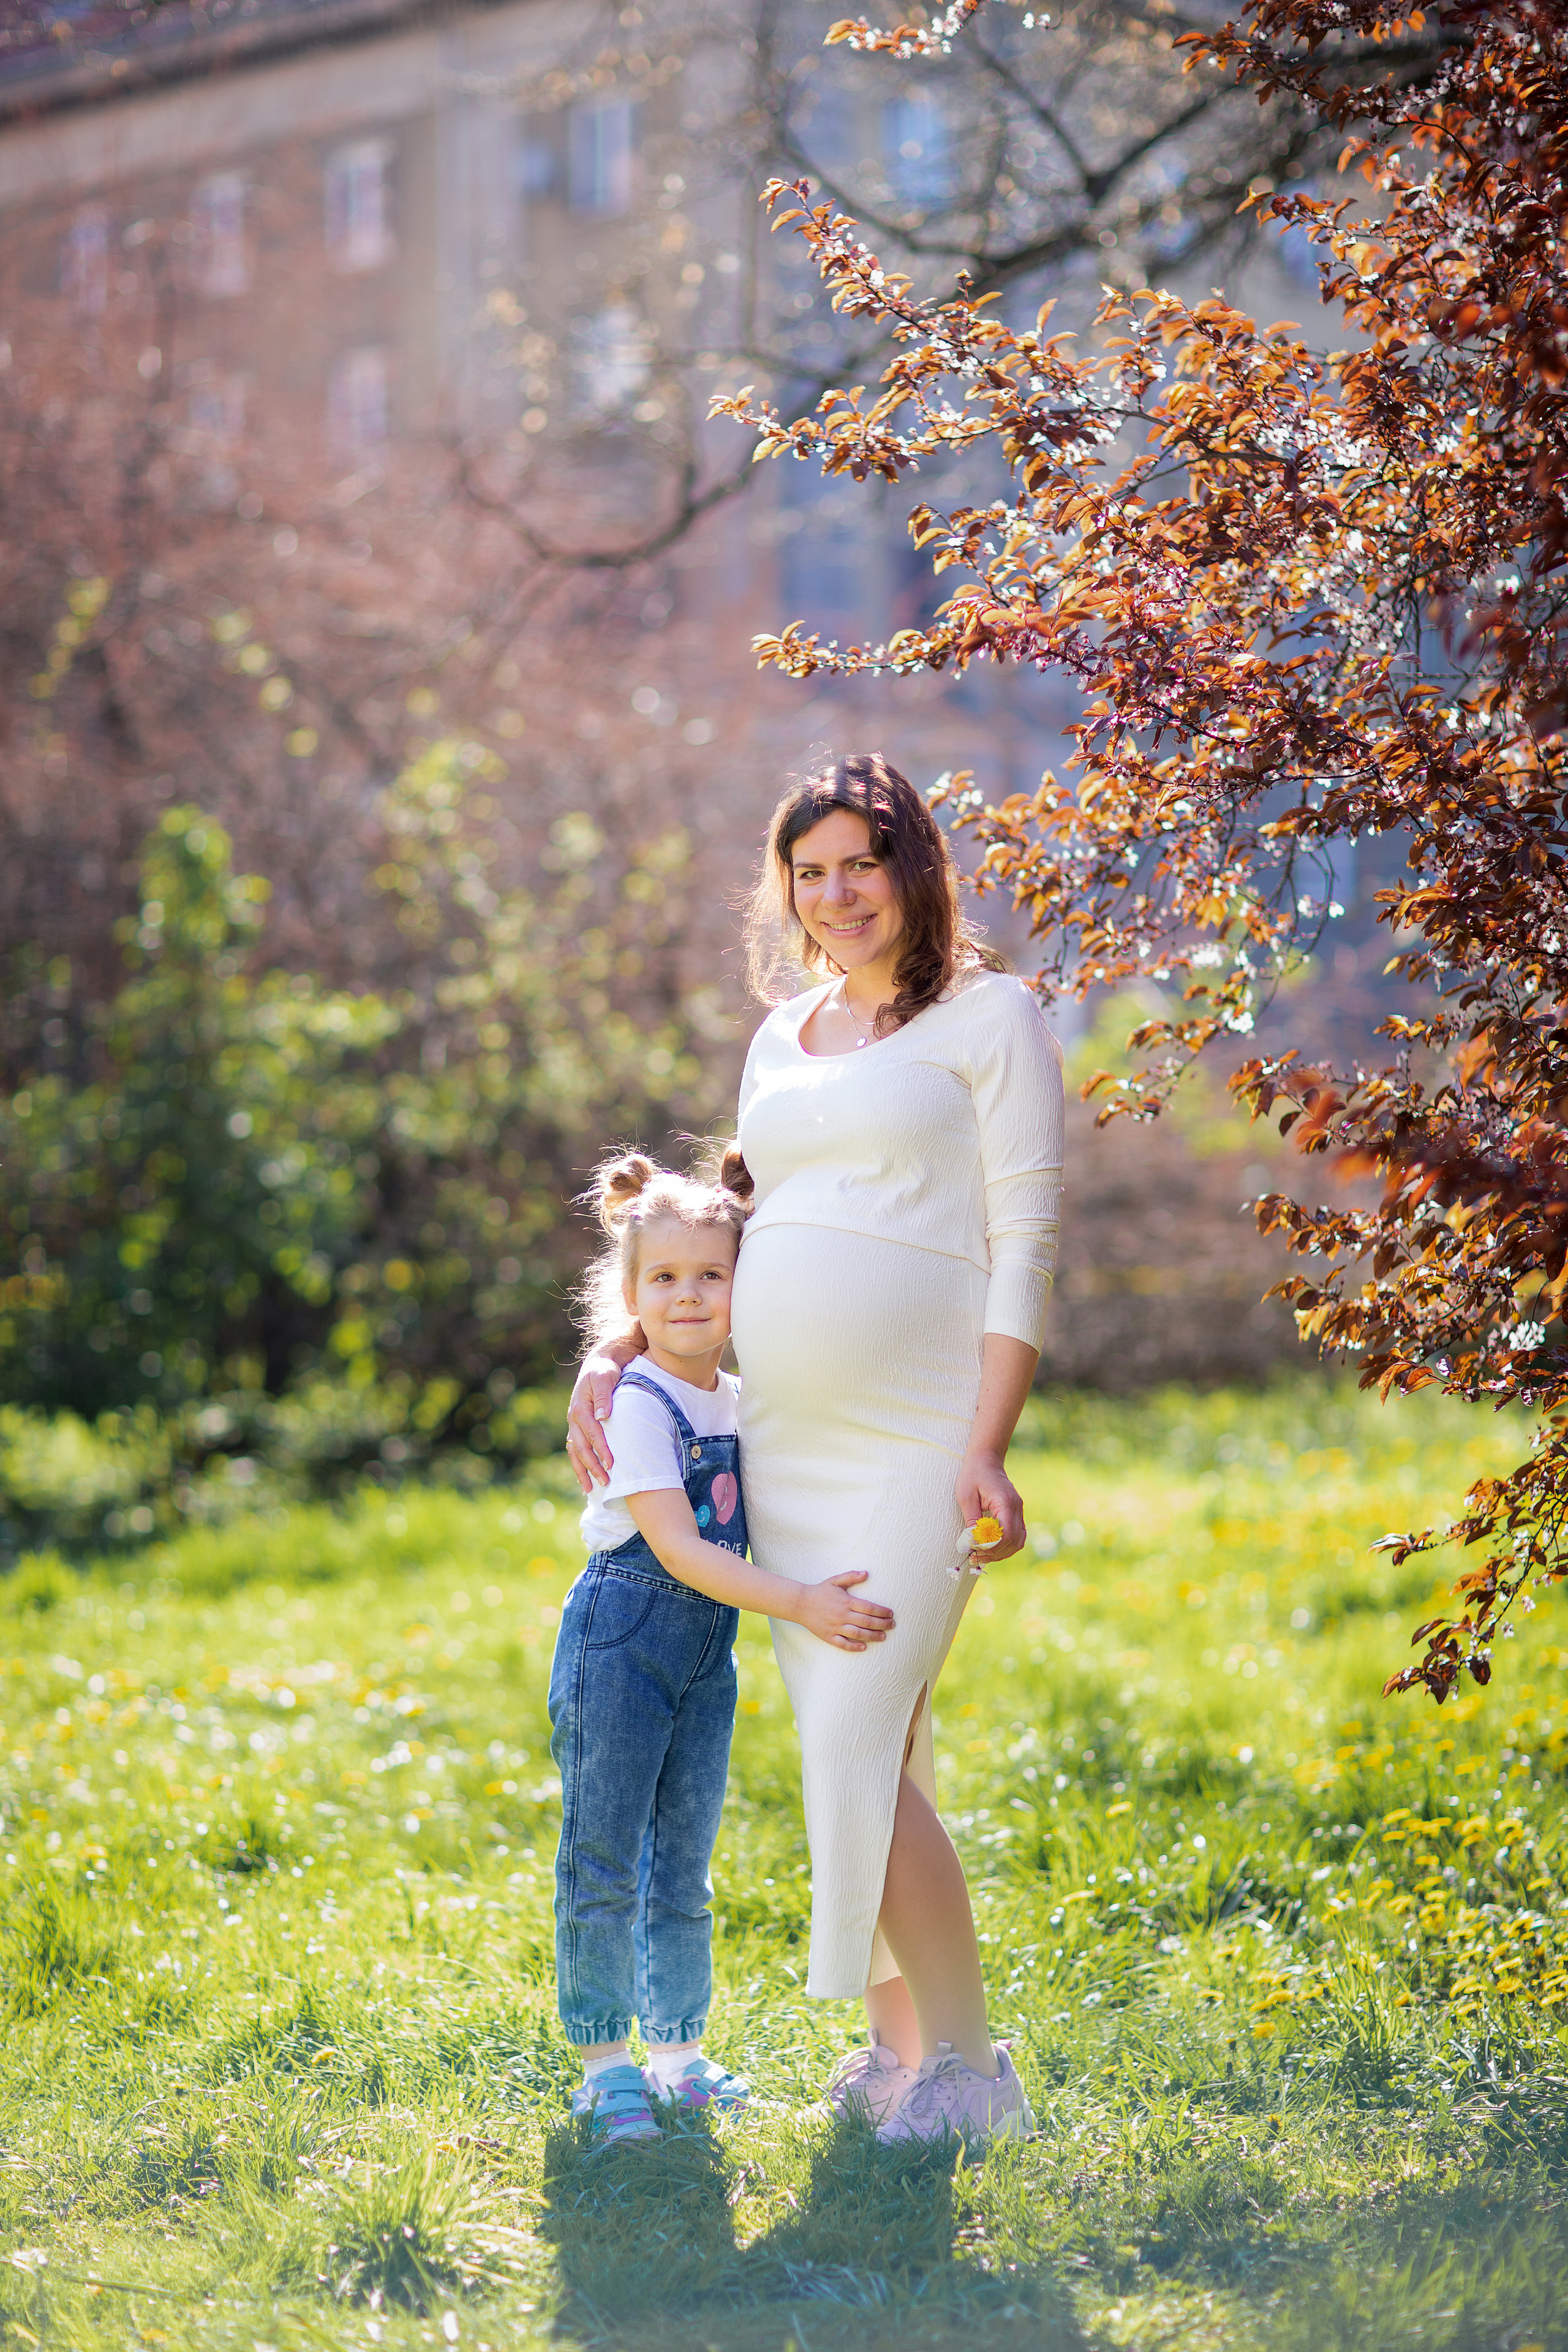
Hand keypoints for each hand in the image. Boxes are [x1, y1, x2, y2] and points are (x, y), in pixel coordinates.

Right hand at [566, 1351, 628, 1494]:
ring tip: (590, 1489)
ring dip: (583, 1471)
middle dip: (592, 1466)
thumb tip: (603, 1416)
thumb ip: (604, 1396)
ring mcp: (574, 1425)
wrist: (599, 1365)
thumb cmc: (605, 1371)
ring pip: (575, 1453)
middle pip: (581, 1448)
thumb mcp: (605, 1377)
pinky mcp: (578, 1429)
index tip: (612, 1464)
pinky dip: (579, 1466)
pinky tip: (584, 1481)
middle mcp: (574, 1419)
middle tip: (605, 1482)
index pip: (592, 1433)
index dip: (601, 1449)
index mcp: (580, 1408)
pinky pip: (576, 1451)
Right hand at [791, 1569, 895, 1651]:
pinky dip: (854, 1646)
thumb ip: (851, 1576)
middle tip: (892, 1625)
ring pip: (858, 1634)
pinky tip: (864, 1647)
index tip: (891, 1613)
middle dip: (882, 1624)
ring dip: (872, 1636)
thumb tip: (866, 1573)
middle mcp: (842, 1615)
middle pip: (866, 1621)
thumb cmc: (820, 1591)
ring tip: (883, 1636)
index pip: (868, 1607)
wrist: (800, 1603)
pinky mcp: (828, 1636)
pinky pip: (843, 1644)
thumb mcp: (835, 1581)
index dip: (882, 1611)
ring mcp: (835, 1627)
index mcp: (846, 1602)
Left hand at [956, 1449, 1025, 1563]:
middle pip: (1013, 1541)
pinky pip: (1017, 1537)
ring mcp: (1019, 1511)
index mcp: (1005, 1502)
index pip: (1006, 1534)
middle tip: (974, 1557)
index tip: (974, 1550)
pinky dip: (1006, 1547)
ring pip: (1018, 1542)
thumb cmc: (973, 1475)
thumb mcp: (966, 1496)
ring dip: (1001, 1553)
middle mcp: (1017, 1508)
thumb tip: (972, 1542)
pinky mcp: (1016, 1514)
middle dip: (994, 1553)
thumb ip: (971, 1519)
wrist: (986, 1459)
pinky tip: (990, 1549)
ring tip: (981, 1556)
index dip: (991, 1546)